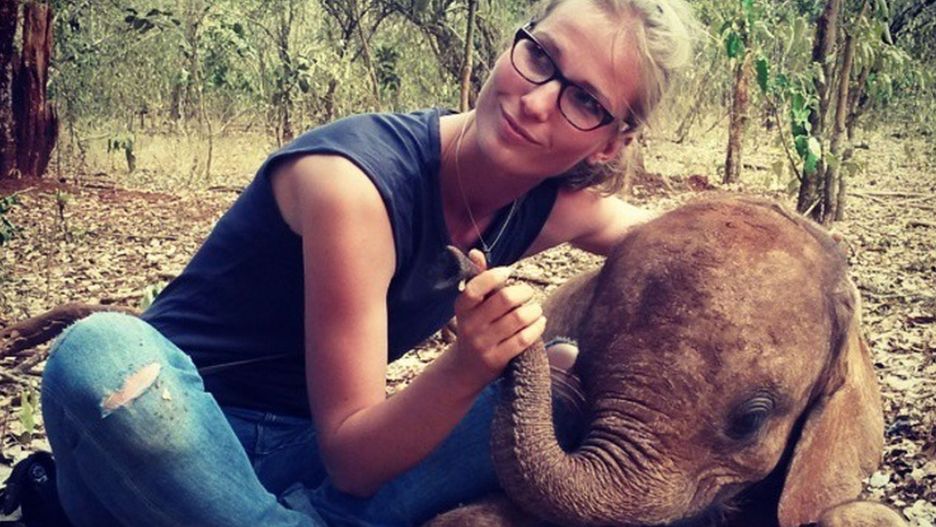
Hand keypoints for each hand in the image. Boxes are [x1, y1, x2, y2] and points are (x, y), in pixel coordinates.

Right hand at [449, 250, 546, 386]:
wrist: (466, 368)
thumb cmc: (476, 326)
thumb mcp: (472, 305)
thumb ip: (478, 279)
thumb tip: (476, 252)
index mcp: (462, 308)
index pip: (476, 288)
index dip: (494, 276)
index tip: (508, 272)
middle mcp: (470, 326)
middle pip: (505, 300)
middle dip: (523, 292)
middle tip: (528, 293)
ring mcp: (483, 344)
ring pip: (518, 318)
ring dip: (534, 310)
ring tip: (536, 309)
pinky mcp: (497, 359)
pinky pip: (524, 339)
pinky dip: (537, 327)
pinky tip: (539, 322)